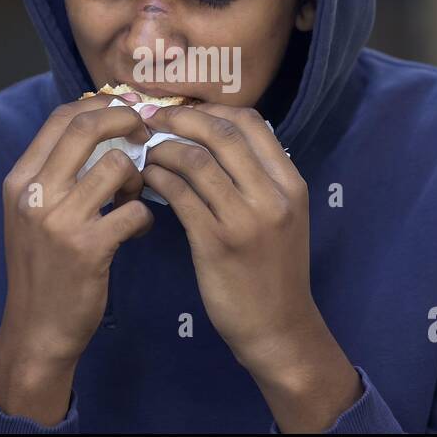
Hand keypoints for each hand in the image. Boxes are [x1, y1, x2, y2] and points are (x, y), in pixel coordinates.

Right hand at [0, 93, 152, 422]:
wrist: (37, 329)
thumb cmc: (43, 267)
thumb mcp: (32, 214)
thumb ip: (56, 173)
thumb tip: (100, 126)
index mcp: (20, 179)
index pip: (62, 117)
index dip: (101, 106)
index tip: (126, 112)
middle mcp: (34, 194)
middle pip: (87, 128)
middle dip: (126, 122)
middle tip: (146, 135)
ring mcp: (59, 221)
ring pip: (117, 166)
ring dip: (138, 177)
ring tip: (134, 197)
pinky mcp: (88, 248)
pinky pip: (134, 210)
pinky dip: (144, 217)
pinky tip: (137, 230)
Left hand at [141, 103, 317, 367]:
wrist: (278, 327)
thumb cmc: (274, 270)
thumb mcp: (283, 216)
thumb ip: (258, 178)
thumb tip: (215, 138)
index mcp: (290, 182)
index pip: (251, 122)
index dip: (211, 109)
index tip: (183, 110)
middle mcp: (272, 195)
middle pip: (221, 133)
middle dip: (180, 118)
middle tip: (151, 117)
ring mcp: (244, 219)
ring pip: (196, 160)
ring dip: (164, 149)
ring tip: (146, 152)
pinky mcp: (216, 242)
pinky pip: (180, 195)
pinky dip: (159, 179)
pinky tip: (147, 179)